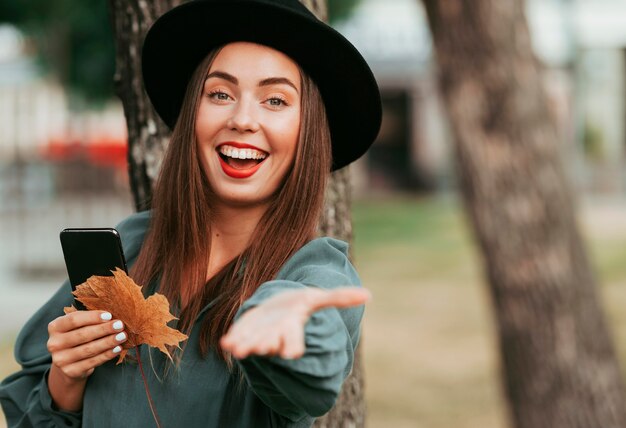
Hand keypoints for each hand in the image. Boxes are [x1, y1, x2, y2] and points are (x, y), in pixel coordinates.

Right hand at [47, 310, 126, 380]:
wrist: (69, 363)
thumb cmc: (78, 337)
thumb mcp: (78, 326)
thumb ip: (89, 319)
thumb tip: (112, 315)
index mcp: (55, 327)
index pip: (73, 320)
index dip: (92, 317)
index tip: (109, 315)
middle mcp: (54, 343)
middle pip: (82, 334)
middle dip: (104, 329)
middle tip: (120, 325)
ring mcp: (60, 359)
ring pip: (89, 349)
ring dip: (108, 342)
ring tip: (122, 336)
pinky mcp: (70, 371)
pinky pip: (92, 362)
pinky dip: (107, 355)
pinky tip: (117, 349)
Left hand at [220, 287, 369, 359]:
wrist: (276, 308)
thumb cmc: (298, 305)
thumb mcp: (316, 298)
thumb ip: (339, 297)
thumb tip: (369, 295)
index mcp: (292, 328)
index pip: (294, 341)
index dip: (292, 346)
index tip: (292, 354)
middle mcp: (275, 335)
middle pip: (272, 343)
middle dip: (267, 345)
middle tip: (264, 349)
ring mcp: (258, 335)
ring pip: (252, 344)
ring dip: (246, 347)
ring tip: (238, 350)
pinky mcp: (244, 332)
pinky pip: (237, 338)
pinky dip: (232, 341)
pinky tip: (226, 343)